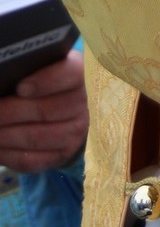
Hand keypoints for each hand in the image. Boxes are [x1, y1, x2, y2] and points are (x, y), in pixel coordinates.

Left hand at [0, 50, 87, 172]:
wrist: (72, 109)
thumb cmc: (51, 81)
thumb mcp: (49, 66)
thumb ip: (33, 68)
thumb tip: (6, 78)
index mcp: (81, 74)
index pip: (70, 75)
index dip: (46, 82)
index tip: (20, 87)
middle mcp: (84, 104)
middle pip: (46, 110)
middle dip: (11, 112)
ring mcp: (75, 133)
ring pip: (35, 138)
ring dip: (5, 136)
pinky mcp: (62, 155)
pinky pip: (31, 160)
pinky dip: (8, 155)